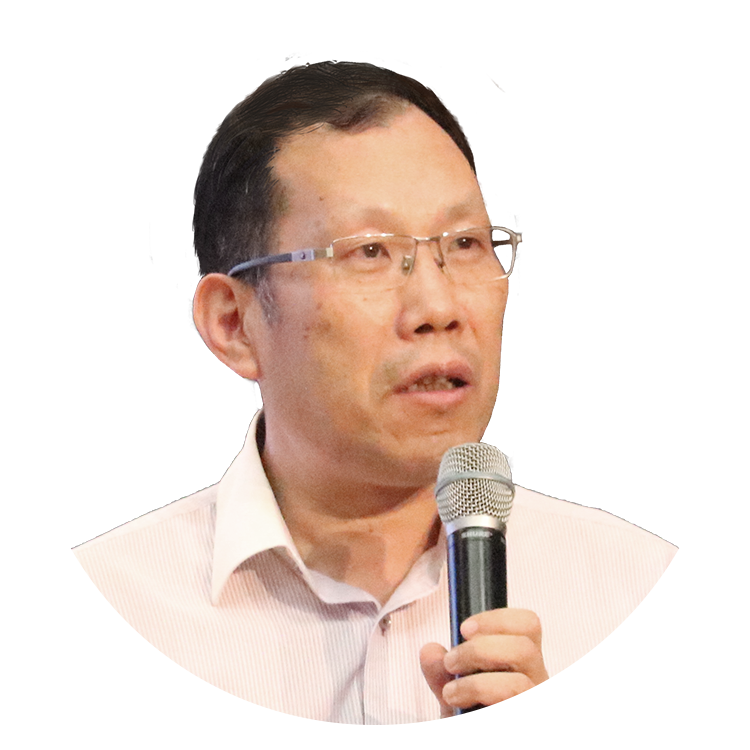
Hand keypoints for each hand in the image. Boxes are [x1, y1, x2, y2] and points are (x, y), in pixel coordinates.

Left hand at [420, 608, 552, 724]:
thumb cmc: (473, 714)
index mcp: (523, 661)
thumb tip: (430, 651)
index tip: (464, 629)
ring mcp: (537, 712)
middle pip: (524, 649)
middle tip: (451, 663)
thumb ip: (440, 669)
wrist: (476, 736)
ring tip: (451, 695)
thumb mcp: (455, 688)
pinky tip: (476, 720)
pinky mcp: (531, 733)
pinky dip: (495, 722)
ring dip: (478, 686)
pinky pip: (520, 728)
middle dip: (479, 651)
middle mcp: (537, 683)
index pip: (528, 625)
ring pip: (520, 686)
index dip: (497, 619)